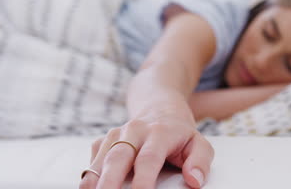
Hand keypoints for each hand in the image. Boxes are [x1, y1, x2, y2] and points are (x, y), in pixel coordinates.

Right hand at [79, 112, 213, 188]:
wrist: (161, 109)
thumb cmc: (180, 134)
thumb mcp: (198, 143)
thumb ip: (200, 161)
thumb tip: (194, 181)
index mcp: (160, 132)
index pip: (149, 158)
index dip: (143, 180)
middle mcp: (135, 130)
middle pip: (118, 157)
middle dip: (109, 182)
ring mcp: (117, 134)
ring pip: (101, 158)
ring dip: (94, 180)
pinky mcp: (104, 141)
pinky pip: (93, 159)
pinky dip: (89, 177)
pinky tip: (92, 188)